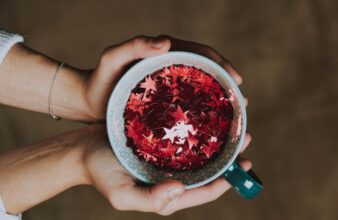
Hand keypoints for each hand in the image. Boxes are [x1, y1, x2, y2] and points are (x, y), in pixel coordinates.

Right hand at [82, 124, 251, 214]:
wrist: (81, 150)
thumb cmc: (99, 172)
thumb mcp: (121, 193)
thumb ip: (151, 199)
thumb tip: (181, 190)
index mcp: (167, 192)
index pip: (204, 191)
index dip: (227, 180)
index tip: (246, 164)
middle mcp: (172, 175)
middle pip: (208, 169)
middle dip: (230, 157)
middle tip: (245, 137)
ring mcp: (167, 157)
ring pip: (200, 151)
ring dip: (218, 140)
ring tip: (234, 123)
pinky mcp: (160, 141)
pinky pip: (185, 136)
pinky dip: (199, 128)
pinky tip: (207, 113)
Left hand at [83, 35, 245, 121]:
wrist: (86, 102)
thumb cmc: (99, 80)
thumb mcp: (112, 59)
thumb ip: (134, 46)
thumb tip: (167, 42)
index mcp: (165, 56)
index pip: (201, 54)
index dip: (222, 65)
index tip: (237, 80)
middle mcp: (170, 69)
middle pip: (206, 73)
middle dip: (227, 85)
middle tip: (242, 103)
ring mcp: (169, 88)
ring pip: (201, 91)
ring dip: (219, 101)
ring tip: (234, 117)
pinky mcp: (164, 104)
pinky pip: (189, 106)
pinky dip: (203, 114)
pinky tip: (211, 128)